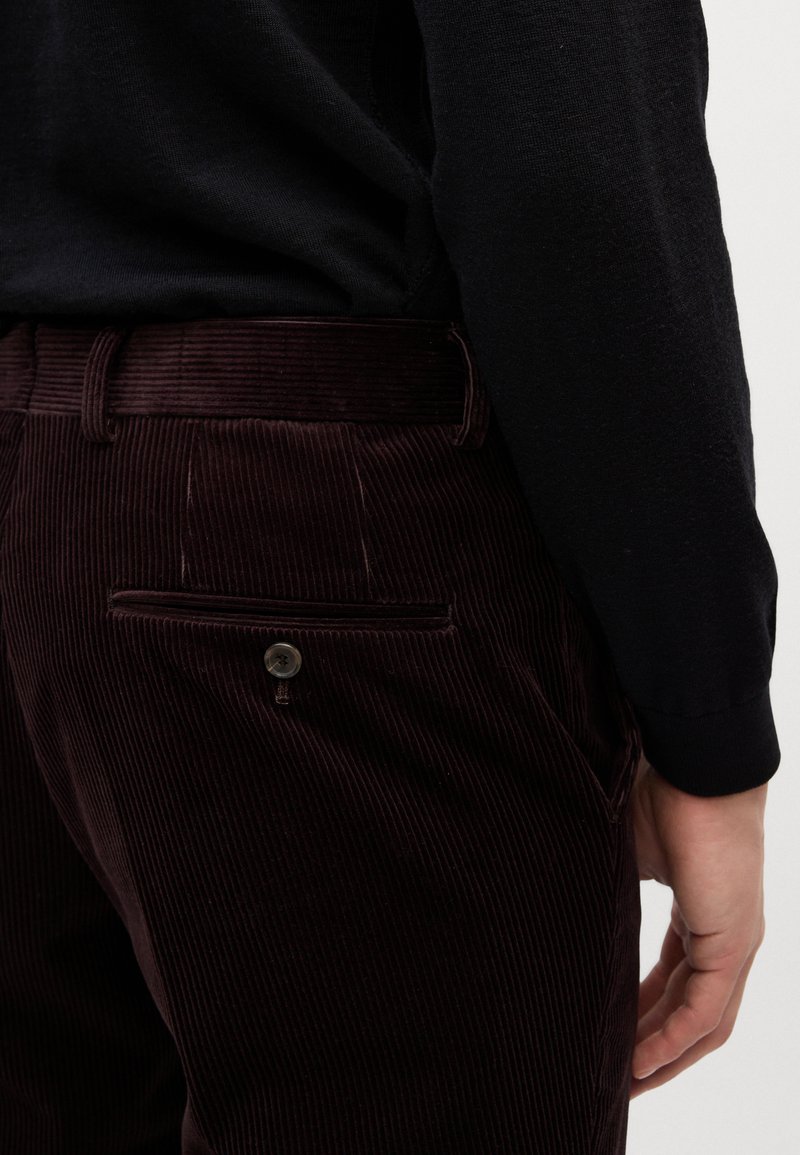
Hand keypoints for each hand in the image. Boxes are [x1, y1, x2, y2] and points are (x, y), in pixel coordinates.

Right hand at [628, 755, 767, 1097]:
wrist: (692, 761)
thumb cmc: (659, 793)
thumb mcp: (626, 857)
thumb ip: (611, 895)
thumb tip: (563, 909)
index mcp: (702, 916)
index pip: (674, 983)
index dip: (642, 1016)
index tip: (607, 1040)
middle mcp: (726, 937)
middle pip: (692, 1015)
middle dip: (652, 1049)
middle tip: (612, 1082)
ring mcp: (735, 941)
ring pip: (702, 1022)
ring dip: (664, 1058)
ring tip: (622, 1086)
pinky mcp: (733, 941)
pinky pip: (704, 1009)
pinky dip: (672, 1040)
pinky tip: (640, 1063)